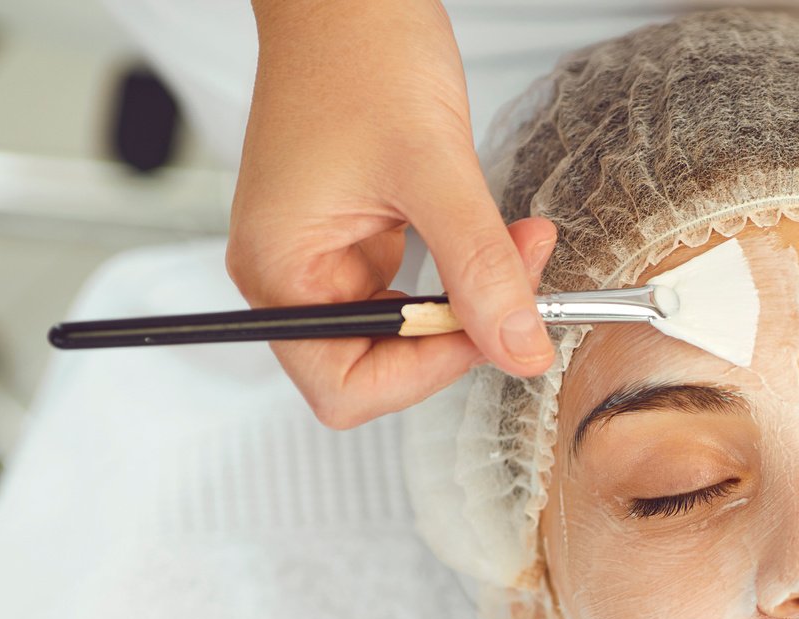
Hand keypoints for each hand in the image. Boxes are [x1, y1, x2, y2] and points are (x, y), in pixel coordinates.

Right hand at [227, 0, 558, 428]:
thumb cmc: (361, 52)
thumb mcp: (435, 168)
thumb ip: (480, 269)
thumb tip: (520, 351)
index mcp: (278, 269)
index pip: (342, 386)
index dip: (422, 372)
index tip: (487, 327)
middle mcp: (290, 274)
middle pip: (375, 369)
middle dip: (455, 336)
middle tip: (516, 285)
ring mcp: (322, 259)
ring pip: (406, 333)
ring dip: (469, 303)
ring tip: (514, 245)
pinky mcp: (356, 240)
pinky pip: (416, 291)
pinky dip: (463, 274)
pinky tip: (493, 235)